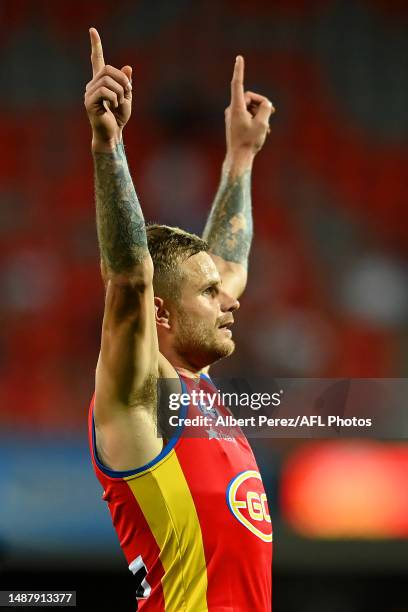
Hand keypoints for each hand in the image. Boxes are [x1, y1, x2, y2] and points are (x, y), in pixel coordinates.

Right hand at [84, 28, 131, 150]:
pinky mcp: (89, 102)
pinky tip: (113, 106)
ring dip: (120, 92)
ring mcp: (89, 93)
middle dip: (122, 80)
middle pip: (107, 70)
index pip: (97, 60)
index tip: (92, 30)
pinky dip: (114, 98)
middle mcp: (92, 85)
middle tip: (127, 93)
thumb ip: (126, 83)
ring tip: (119, 103)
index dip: (96, 45)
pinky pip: (105, 91)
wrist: (113, 134)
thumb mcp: (127, 97)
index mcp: (101, 82)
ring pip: (107, 81)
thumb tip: (128, 68)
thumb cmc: (119, 118)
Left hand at [225, 56, 274, 162]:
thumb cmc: (249, 141)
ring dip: (260, 114)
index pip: (237, 84)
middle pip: (250, 97)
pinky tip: (263, 131)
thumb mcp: (262, 123)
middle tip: (272, 114)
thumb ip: (266, 108)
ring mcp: (233, 117)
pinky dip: (256, 120)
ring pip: (250, 108)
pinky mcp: (235, 123)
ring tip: (267, 128)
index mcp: (236, 107)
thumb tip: (266, 104)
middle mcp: (232, 110)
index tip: (239, 58)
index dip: (239, 70)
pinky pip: (247, 116)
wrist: (239, 158)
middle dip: (261, 104)